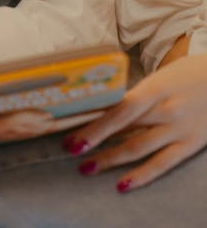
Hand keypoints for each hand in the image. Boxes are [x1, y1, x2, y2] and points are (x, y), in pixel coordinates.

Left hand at [63, 54, 206, 190]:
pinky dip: (141, 176)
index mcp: (156, 87)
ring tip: (87, 167)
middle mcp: (166, 109)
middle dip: (94, 139)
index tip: (73, 131)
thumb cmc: (184, 75)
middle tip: (70, 148)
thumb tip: (101, 105)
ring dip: (110, 159)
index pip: (120, 107)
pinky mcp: (190, 144)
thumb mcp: (158, 77)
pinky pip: (162, 164)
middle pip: (125, 128)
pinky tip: (122, 184)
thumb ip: (135, 92)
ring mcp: (179, 129)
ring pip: (139, 148)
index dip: (96, 122)